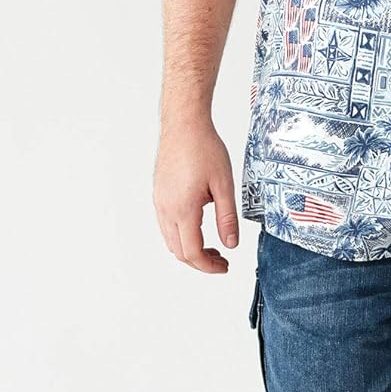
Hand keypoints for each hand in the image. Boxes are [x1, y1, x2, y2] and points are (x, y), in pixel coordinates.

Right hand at [153, 118, 240, 272]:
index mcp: (183, 209)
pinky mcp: (159, 194)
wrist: (184, 124)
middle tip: (222, 260)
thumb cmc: (205, 148)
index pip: (192, 252)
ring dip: (190, 249)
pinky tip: (199, 227)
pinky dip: (182, 235)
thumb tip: (232, 244)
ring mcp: (159, 202)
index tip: (225, 267)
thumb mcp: (224, 184)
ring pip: (170, 240)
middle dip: (200, 261)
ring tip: (213, 247)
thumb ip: (227, 218)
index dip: (208, 266)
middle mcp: (166, 209)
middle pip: (179, 251)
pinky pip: (166, 225)